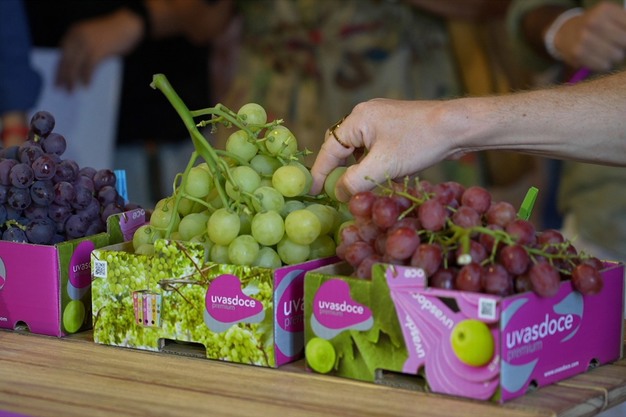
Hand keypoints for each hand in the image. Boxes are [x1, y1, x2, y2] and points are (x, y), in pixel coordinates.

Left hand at [56, 9, 143, 90]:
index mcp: (74, 32)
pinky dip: (87, 78)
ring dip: (72, 80)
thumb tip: (78, 69)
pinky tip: (86, 86)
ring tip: (71, 91)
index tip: (57, 79)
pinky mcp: (97, 51)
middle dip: (62, 76)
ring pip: (74, 65)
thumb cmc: (113, 32)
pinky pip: (88, 68)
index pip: (61, 53)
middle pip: (65, 60)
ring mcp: (87, 44)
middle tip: (60, 88)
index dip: (58, 67)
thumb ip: (83, 48)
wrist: (127, 24)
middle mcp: (77, 37)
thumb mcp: (92, 37)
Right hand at [310, 98, 464, 201]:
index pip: (329, 149)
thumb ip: (355, 181)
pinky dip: (372, 163)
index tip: (312, 192)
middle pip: (341, 147)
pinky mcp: (394, 127)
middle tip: (335, 192)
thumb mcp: (383, 166)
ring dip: (357, 169)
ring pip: (358, 149)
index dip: (319, 173)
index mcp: (357, 119)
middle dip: (338, 170)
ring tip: (360, 188)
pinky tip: (381, 177)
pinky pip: (373, 147)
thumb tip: (338, 194)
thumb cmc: (419, 142)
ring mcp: (381, 119)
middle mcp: (365, 114)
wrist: (456, 127)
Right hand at [555, 2, 625, 70]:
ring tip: (607, 52)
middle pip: (624, 41)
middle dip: (622, 46)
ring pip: (616, 55)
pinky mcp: (578, 53)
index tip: (621, 37)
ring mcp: (584, 38)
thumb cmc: (595, 25)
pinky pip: (603, 65)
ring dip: (614, 56)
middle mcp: (593, 22)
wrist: (566, 33)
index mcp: (604, 10)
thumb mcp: (610, 16)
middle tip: (616, 45)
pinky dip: (604, 64)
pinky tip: (598, 59)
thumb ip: (624, 24)